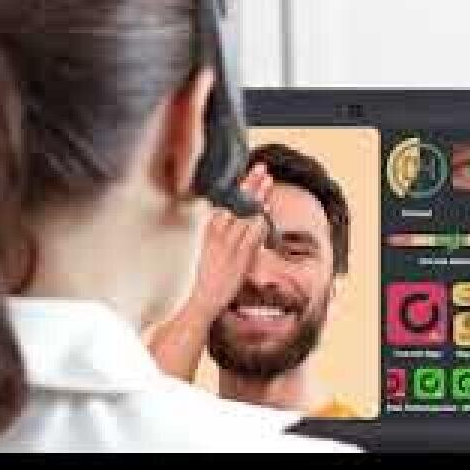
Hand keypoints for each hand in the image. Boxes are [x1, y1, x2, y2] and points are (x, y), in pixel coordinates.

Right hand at [189, 163, 273, 319]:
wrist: (201, 300)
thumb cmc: (205, 278)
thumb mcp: (208, 250)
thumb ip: (219, 235)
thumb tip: (232, 223)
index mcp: (209, 230)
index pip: (225, 202)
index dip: (237, 187)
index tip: (247, 175)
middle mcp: (218, 233)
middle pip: (236, 202)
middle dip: (249, 184)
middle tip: (260, 169)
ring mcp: (230, 243)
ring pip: (245, 213)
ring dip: (258, 196)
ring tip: (268, 181)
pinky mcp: (241, 256)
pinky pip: (253, 233)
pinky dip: (260, 218)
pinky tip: (265, 208)